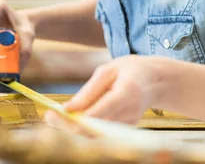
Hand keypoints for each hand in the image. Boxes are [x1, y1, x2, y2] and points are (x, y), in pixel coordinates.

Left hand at [44, 55, 162, 132]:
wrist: (156, 81)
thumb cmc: (128, 71)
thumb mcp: (108, 70)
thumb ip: (89, 90)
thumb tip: (68, 108)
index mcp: (127, 92)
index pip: (102, 110)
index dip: (79, 115)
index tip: (58, 112)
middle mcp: (130, 112)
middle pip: (96, 127)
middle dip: (69, 125)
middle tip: (48, 117)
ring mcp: (130, 123)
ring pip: (97, 133)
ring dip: (73, 127)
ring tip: (53, 117)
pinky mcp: (126, 130)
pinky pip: (102, 132)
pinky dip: (84, 127)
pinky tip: (69, 119)